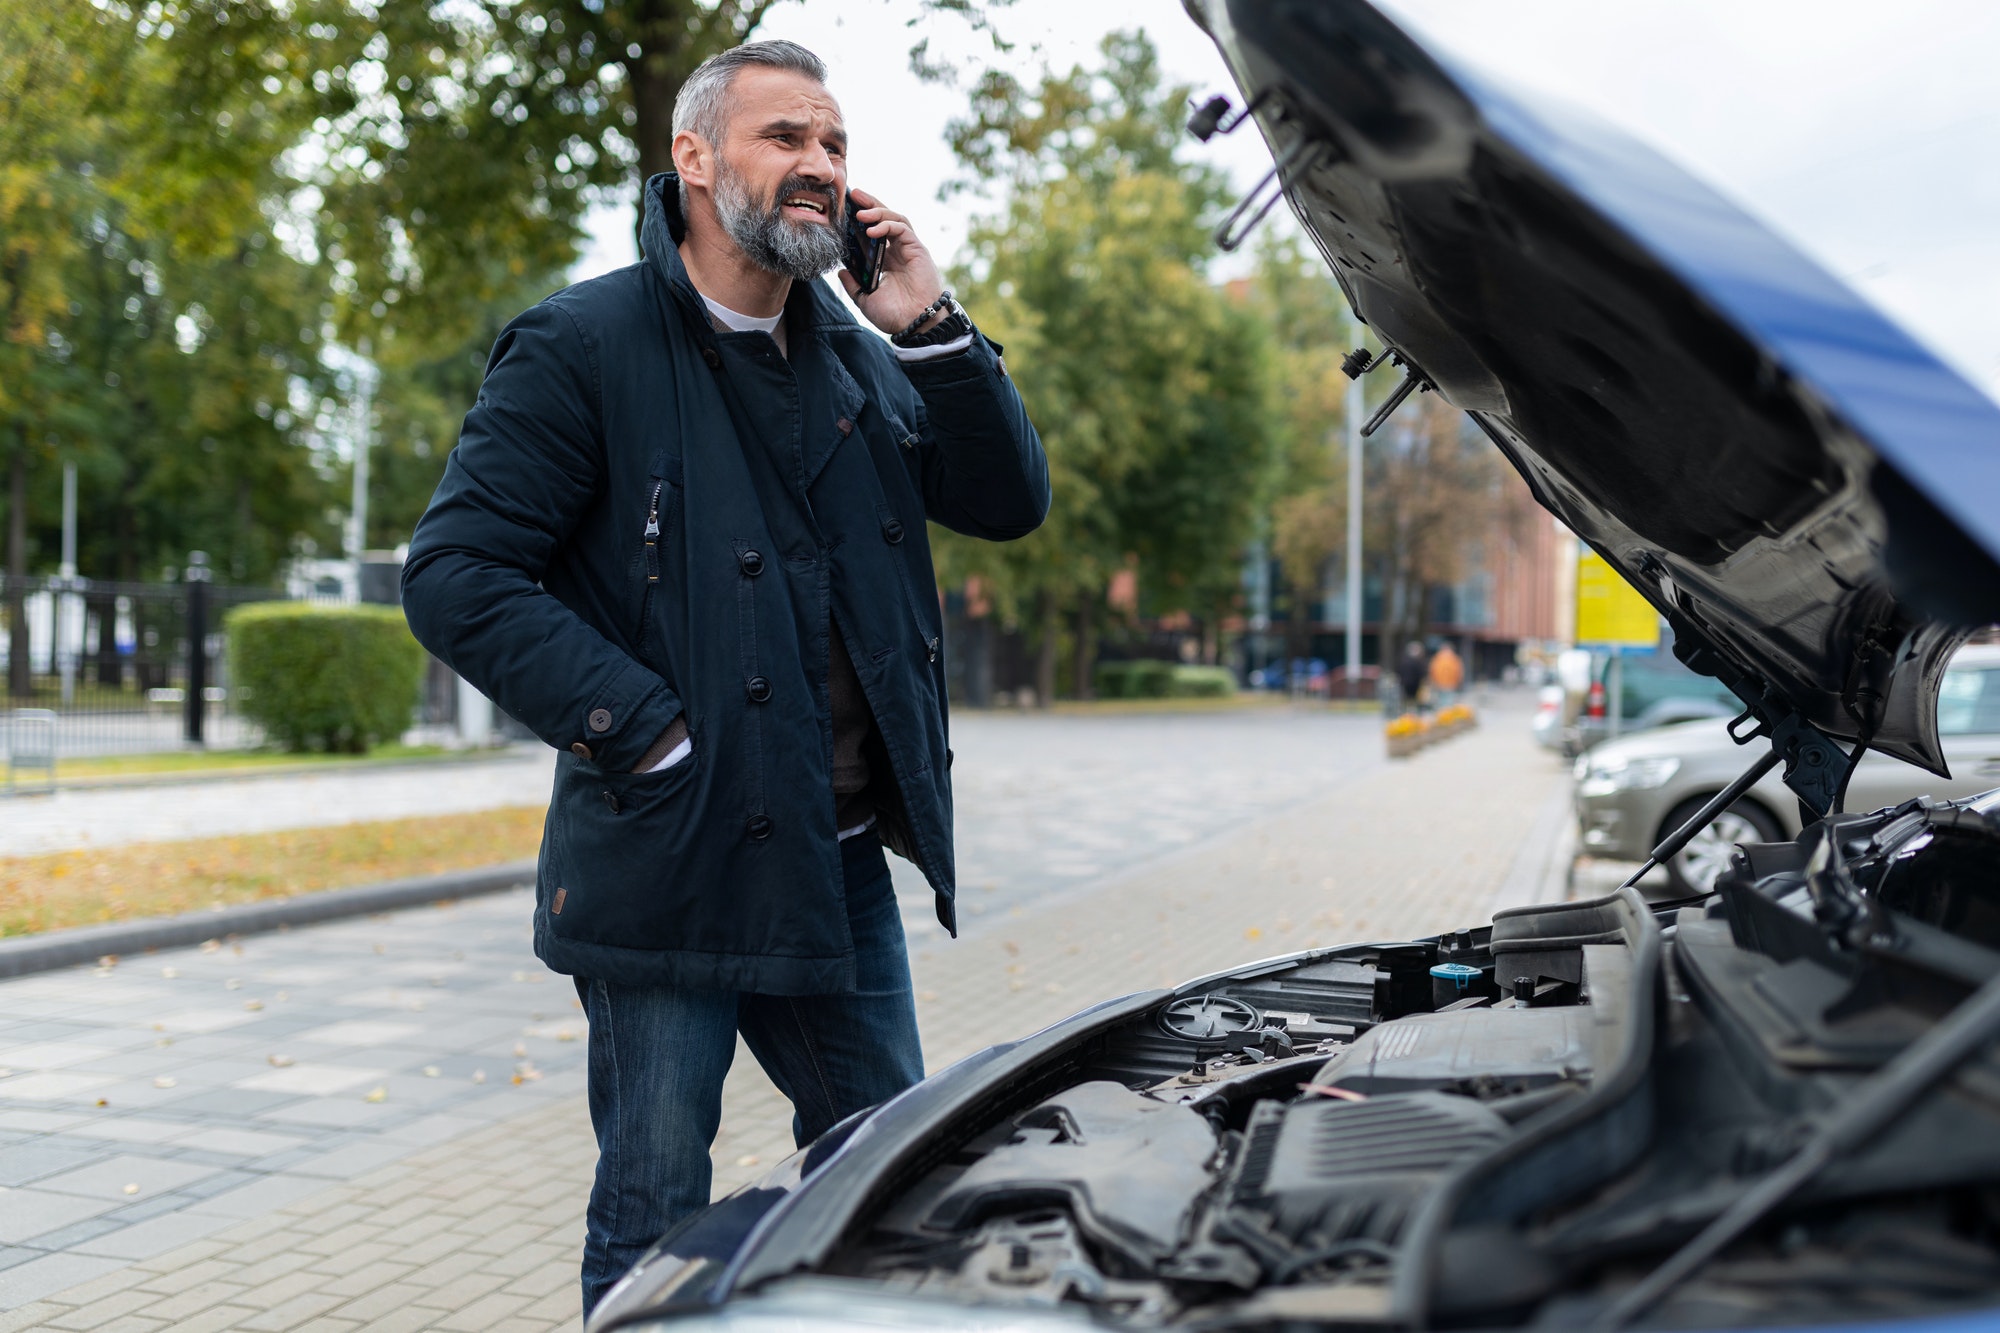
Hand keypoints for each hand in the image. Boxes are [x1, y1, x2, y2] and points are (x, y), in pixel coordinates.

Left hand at [838, 187, 948, 336]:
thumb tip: (841, 271)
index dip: (861, 219)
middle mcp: (898, 251)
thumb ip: (853, 285)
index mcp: (886, 260)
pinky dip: (887, 225)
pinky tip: (872, 229)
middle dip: (869, 204)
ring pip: (894, 219)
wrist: (914, 324)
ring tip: (859, 211)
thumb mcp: (865, 299)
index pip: (873, 232)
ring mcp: (908, 249)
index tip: (845, 209)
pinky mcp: (917, 249)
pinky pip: (902, 229)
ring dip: (877, 211)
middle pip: (884, 219)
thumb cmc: (894, 315)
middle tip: (852, 194)